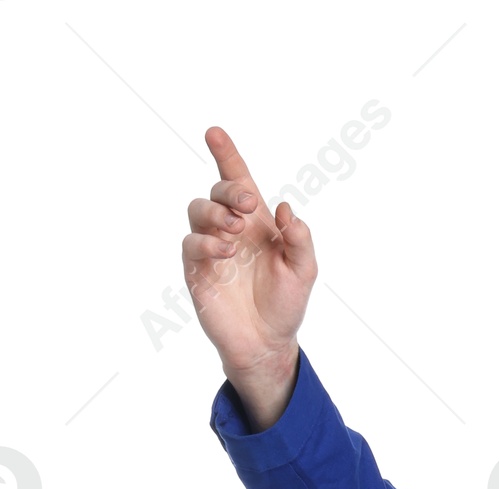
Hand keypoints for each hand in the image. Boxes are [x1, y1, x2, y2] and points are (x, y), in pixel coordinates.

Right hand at [183, 127, 316, 429]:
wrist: (267, 342)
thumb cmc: (285, 304)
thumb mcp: (303, 270)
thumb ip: (299, 239)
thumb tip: (284, 208)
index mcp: (256, 222)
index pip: (238, 180)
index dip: (226, 154)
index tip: (214, 132)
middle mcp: (230, 228)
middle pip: (217, 190)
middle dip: (229, 188)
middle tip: (245, 204)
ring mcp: (211, 247)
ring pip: (198, 210)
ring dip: (215, 212)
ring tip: (235, 232)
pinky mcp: (197, 269)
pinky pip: (191, 243)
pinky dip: (207, 242)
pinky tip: (226, 252)